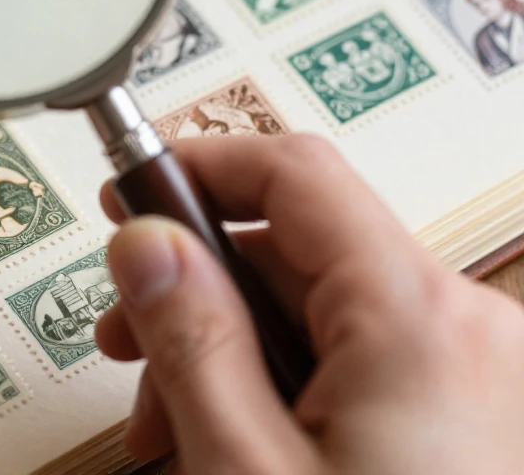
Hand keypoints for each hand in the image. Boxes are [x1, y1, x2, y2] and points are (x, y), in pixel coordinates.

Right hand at [96, 135, 523, 474]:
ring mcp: (480, 376)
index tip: (130, 189)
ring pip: (323, 308)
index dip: (200, 164)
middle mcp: (468, 330)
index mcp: (418, 319)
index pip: (293, 172)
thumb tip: (145, 242)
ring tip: (174, 421)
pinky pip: (359, 360)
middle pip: (300, 246)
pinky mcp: (474, 418)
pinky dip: (288, 383)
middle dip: (201, 285)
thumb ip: (189, 338)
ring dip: (234, 345)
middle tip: (128, 333)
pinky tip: (238, 440)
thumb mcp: (248, 473)